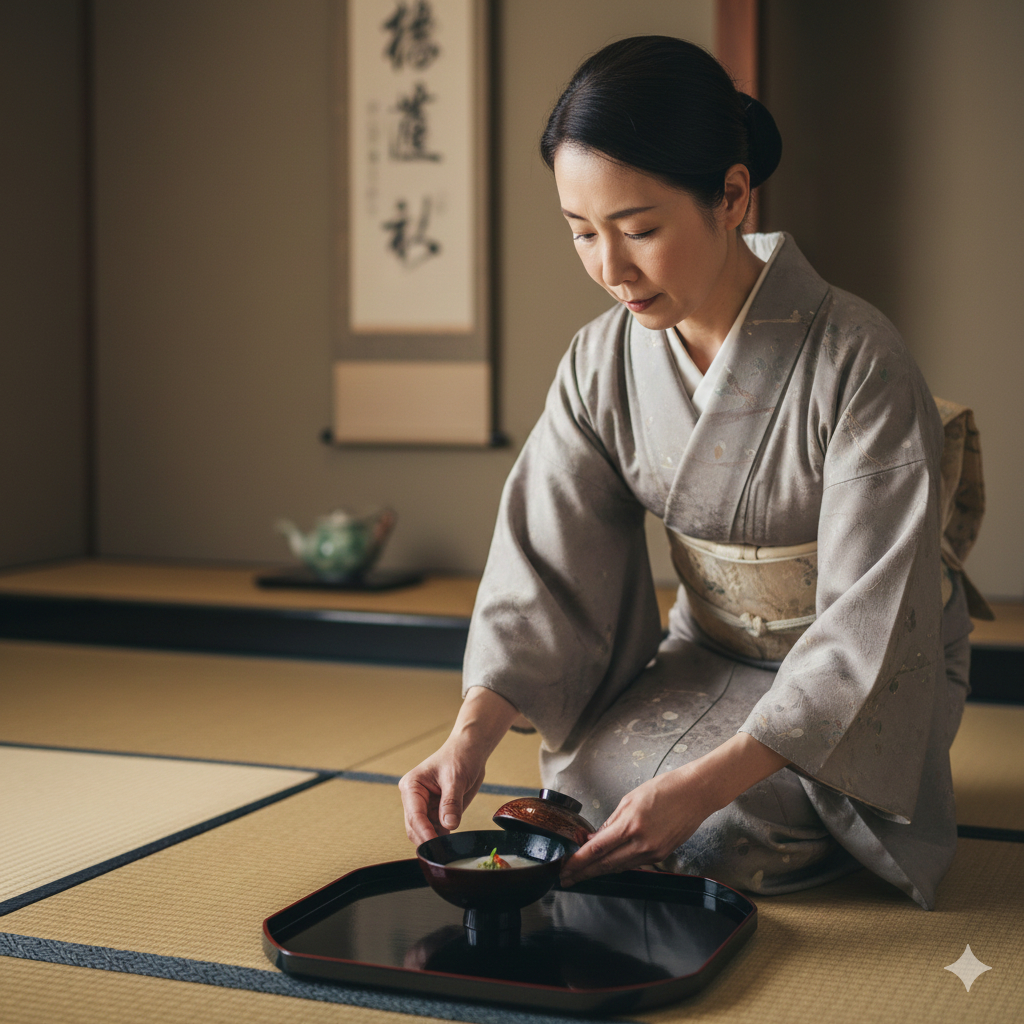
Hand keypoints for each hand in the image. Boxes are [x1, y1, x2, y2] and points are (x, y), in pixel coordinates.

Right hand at [399, 686, 521, 845]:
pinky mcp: (437, 812)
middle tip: (443, 852)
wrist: (471, 750)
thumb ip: (451, 803)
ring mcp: (425, 806)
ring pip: (424, 832)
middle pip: (415, 827)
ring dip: (435, 841)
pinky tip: (452, 843)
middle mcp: (414, 798)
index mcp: (412, 786)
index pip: (415, 815)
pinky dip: (443, 838)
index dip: (424, 832)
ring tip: (448, 849)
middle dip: (427, 839)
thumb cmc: (460, 756)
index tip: (436, 845)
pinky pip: (436, 830)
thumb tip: (449, 825)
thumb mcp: (456, 778)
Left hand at [559, 768, 708, 885]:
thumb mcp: (630, 799)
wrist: (696, 793)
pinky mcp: (662, 856)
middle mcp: (642, 844)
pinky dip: (618, 865)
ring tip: (581, 873)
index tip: (564, 869)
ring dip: (599, 871)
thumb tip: (594, 840)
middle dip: (584, 873)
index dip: (578, 862)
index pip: (597, 850)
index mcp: (631, 826)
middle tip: (566, 878)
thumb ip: (611, 822)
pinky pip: (634, 864)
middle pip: (606, 865)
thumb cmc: (664, 789)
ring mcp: (653, 853)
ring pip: (619, 867)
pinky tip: (606, 865)